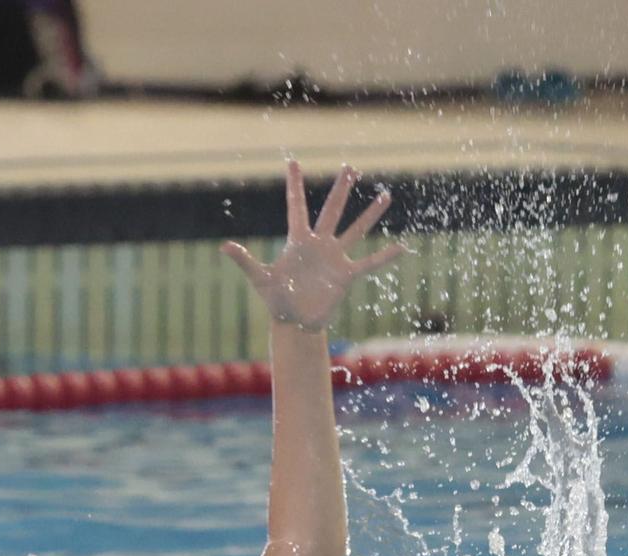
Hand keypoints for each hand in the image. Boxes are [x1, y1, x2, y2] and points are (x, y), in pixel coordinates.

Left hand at [222, 160, 407, 331]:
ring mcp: (335, 257)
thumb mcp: (260, 279)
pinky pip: (369, 263)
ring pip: (356, 230)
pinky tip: (403, 248)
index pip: (296, 207)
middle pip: (332, 210)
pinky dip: (385, 257)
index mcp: (298, 241)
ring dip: (370, 214)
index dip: (295, 185)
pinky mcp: (346, 275)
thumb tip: (224, 246)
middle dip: (341, 189)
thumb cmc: (276, 300)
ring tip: (386, 195)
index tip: (293, 161)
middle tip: (350, 167)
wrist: (295, 322)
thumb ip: (245, 261)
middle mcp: (319, 244)